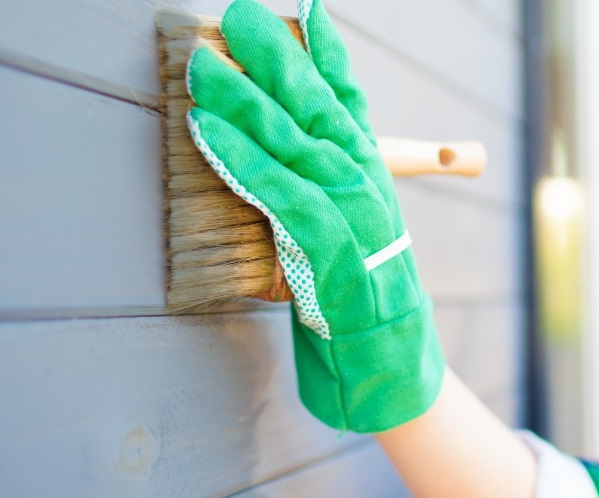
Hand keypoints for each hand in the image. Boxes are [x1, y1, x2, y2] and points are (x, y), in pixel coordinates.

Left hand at [185, 0, 443, 431]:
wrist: (392, 362)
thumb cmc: (363, 302)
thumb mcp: (350, 237)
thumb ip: (318, 199)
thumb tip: (280, 171)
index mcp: (374, 178)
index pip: (351, 103)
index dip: (329, 54)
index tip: (310, 9)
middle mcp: (369, 186)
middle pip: (321, 108)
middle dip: (279, 57)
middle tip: (240, 14)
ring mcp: (354, 216)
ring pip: (298, 144)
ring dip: (248, 100)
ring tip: (206, 64)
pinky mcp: (329, 252)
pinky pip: (280, 195)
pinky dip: (244, 160)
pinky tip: (210, 132)